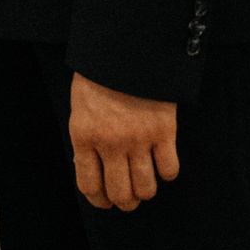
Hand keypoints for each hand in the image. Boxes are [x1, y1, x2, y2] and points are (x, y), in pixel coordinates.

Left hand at [69, 72, 179, 211]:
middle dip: (124, 202)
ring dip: (145, 192)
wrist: (126, 47)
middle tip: (128, 198)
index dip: (99, 200)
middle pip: (120, 193)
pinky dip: (166, 172)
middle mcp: (110, 143)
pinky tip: (161, 162)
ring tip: (145, 184)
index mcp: (84, 136)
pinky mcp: (164, 131)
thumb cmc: (99, 74)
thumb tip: (95, 168)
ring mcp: (139, 139)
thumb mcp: (81, 106)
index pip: (89, 185)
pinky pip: (169, 170)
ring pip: (146, 188)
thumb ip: (86, 138)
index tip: (105, 202)